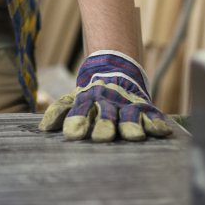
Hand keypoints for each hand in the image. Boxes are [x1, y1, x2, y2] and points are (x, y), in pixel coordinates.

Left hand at [39, 51, 171, 142]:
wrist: (114, 66)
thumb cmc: (90, 91)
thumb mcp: (74, 97)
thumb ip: (60, 111)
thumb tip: (43, 129)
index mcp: (88, 99)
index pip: (81, 110)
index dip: (77, 120)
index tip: (72, 134)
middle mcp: (107, 101)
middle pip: (105, 114)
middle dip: (104, 126)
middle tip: (102, 138)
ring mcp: (126, 103)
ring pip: (128, 115)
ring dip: (131, 125)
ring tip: (134, 137)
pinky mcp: (143, 105)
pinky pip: (151, 114)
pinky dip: (156, 122)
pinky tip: (161, 131)